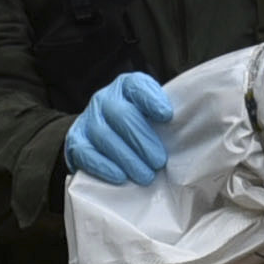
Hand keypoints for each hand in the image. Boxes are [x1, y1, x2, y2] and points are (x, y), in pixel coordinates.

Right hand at [62, 70, 175, 188]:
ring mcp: (87, 119)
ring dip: (127, 158)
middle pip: (121, 115)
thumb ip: (165, 118)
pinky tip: (120, 177)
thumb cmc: (137, 125)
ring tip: (146, 175)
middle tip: (159, 161)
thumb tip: (187, 133)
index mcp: (127, 87)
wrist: (99, 134)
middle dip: (141, 140)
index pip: (137, 86)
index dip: (152, 99)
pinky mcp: (76, 141)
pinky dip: (104, 166)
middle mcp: (105, 99)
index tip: (167, 116)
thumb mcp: (151, 114)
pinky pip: (86, 153)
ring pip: (104, 136)